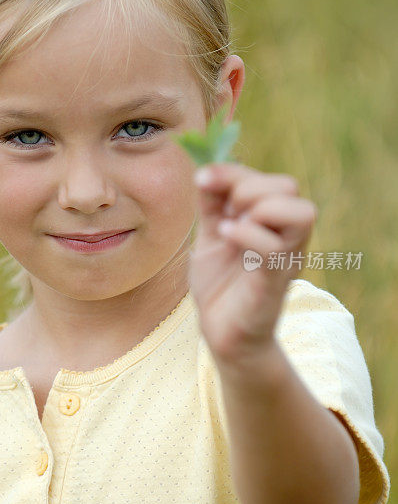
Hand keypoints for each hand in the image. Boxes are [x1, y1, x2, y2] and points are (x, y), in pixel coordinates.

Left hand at [188, 162, 317, 364]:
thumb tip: (205, 169)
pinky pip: (275, 247)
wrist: (222, 334)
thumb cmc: (220, 286)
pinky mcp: (274, 281)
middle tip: (224, 213)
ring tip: (228, 227)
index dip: (234, 172)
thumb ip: (212, 205)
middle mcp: (287, 237)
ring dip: (258, 208)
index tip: (203, 181)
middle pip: (289, 186)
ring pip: (300, 212)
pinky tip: (224, 236)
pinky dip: (247, 233)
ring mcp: (285, 258)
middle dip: (248, 188)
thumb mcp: (210, 237)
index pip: (271, 179)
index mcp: (273, 222)